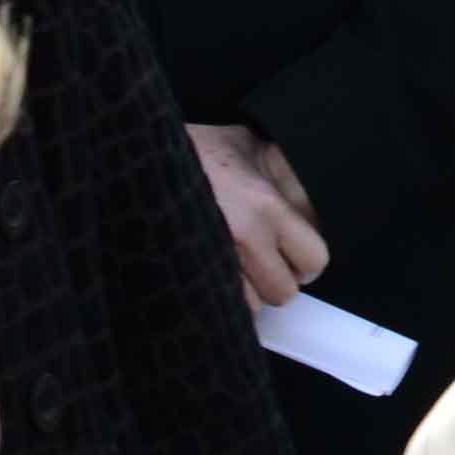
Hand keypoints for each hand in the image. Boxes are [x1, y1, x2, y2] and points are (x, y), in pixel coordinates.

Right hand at [190, 122, 329, 314]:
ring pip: (248, 306)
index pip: (313, 260)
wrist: (140, 152)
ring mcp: (207, 259)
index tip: (296, 256)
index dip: (307, 261)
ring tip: (233, 263)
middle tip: (264, 261)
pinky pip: (212, 305)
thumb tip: (313, 224)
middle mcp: (240, 238)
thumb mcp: (256, 149)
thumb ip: (292, 187)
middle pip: (282, 292)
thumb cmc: (202, 147)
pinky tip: (212, 272)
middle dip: (277, 279)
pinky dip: (216, 295)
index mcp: (265, 206)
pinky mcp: (178, 272)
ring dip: (246, 292)